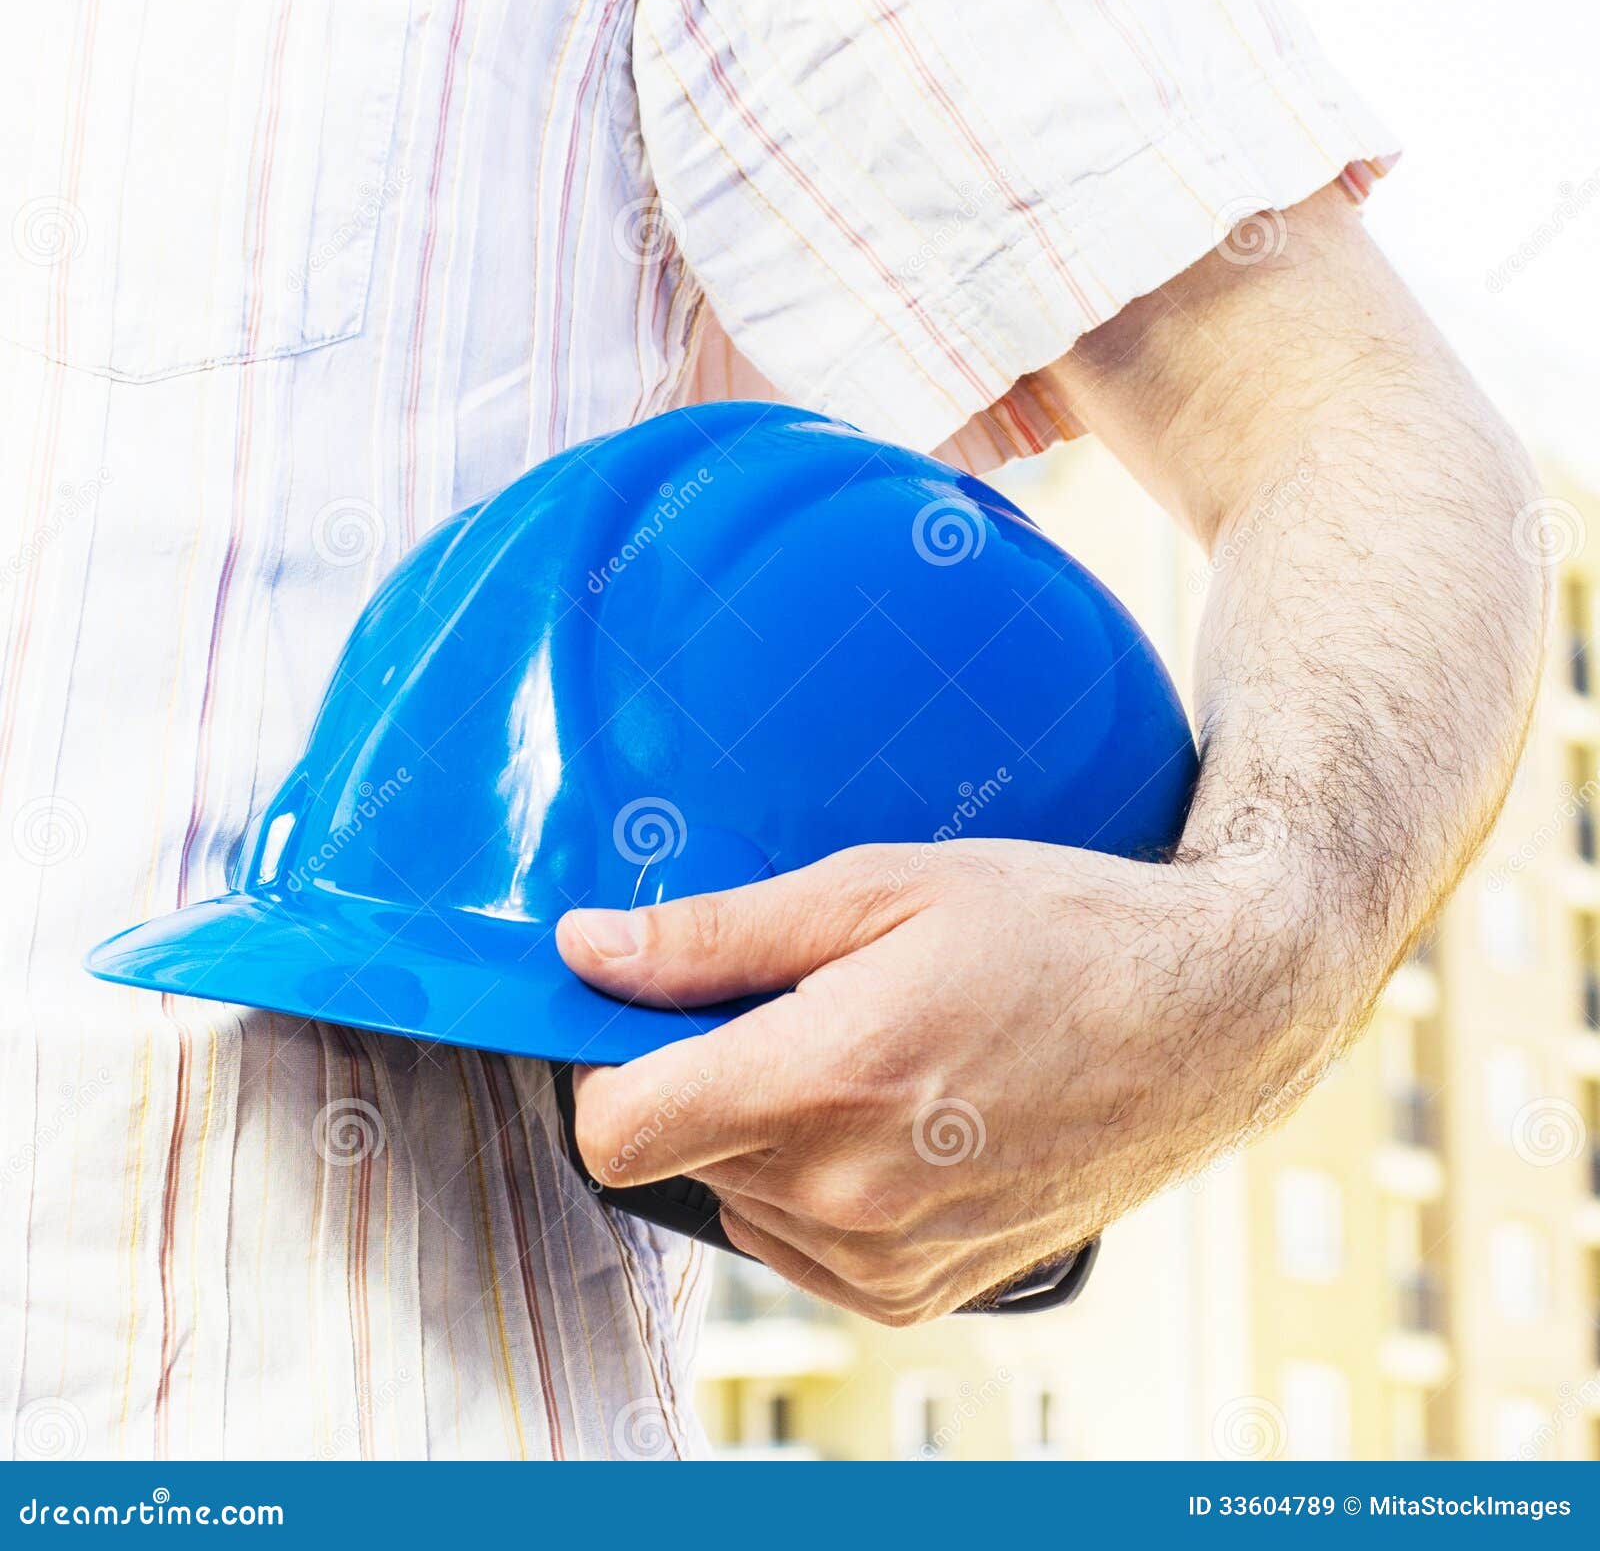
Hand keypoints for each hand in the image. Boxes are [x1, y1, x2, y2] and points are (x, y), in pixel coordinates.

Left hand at [557, 839, 1307, 1323]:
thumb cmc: (1059, 929)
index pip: (615, 1130)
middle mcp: (848, 1194)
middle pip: (681, 1151)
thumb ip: (717, 934)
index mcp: (827, 1080)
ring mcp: (888, 1258)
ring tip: (873, 1053)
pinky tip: (899, 1115)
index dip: (611, 1064)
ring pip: (738, 1198)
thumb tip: (587, 951)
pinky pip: (803, 1246)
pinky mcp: (921, 1292)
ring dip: (768, 1131)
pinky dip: (820, 1183)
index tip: (652, 1013)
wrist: (1208, 1016)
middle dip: (710, 1076)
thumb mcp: (882, 888)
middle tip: (805, 1003)